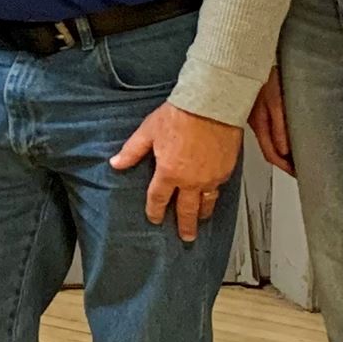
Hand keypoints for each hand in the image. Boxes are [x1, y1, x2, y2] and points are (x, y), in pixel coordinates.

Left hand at [111, 102, 243, 242]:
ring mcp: (211, 177)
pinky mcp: (227, 170)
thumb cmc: (180, 115)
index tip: (155, 218)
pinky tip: (213, 195)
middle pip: (187, 210)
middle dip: (185, 225)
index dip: (155, 211)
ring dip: (203, 214)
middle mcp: (191, 181)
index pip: (159, 199)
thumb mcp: (148, 132)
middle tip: (186, 236)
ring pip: (207, 203)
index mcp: (169, 173)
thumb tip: (116, 163)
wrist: (211, 105)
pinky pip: (219, 188)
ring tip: (201, 221)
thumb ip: (132, 151)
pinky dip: (215, 195)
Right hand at [249, 69, 292, 176]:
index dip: (286, 167)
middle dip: (284, 163)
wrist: (248, 56)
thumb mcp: (275, 100)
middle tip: (299, 170)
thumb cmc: (261, 75)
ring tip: (296, 156)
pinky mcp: (257, 107)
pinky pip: (267, 130)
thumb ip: (279, 125)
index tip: (298, 173)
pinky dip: (278, 138)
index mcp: (258, 124)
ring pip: (268, 141)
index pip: (272, 154)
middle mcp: (255, 122)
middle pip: (270, 150)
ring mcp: (254, 116)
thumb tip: (284, 150)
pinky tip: (286, 136)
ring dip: (282, 151)